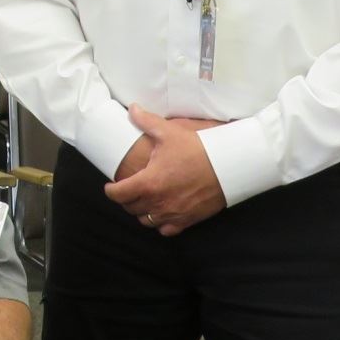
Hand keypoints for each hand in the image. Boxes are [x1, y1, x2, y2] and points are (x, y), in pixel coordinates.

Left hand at [103, 105, 226, 236]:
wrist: (228, 166)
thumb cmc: (197, 149)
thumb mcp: (169, 132)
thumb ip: (146, 121)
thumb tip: (132, 109)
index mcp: (148, 183)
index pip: (118, 194)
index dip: (110, 190)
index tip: (111, 186)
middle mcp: (158, 203)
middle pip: (130, 208)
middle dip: (126, 199)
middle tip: (128, 189)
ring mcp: (173, 214)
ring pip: (146, 221)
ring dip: (142, 211)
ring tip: (144, 200)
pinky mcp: (188, 220)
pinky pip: (166, 230)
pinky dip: (161, 224)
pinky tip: (163, 212)